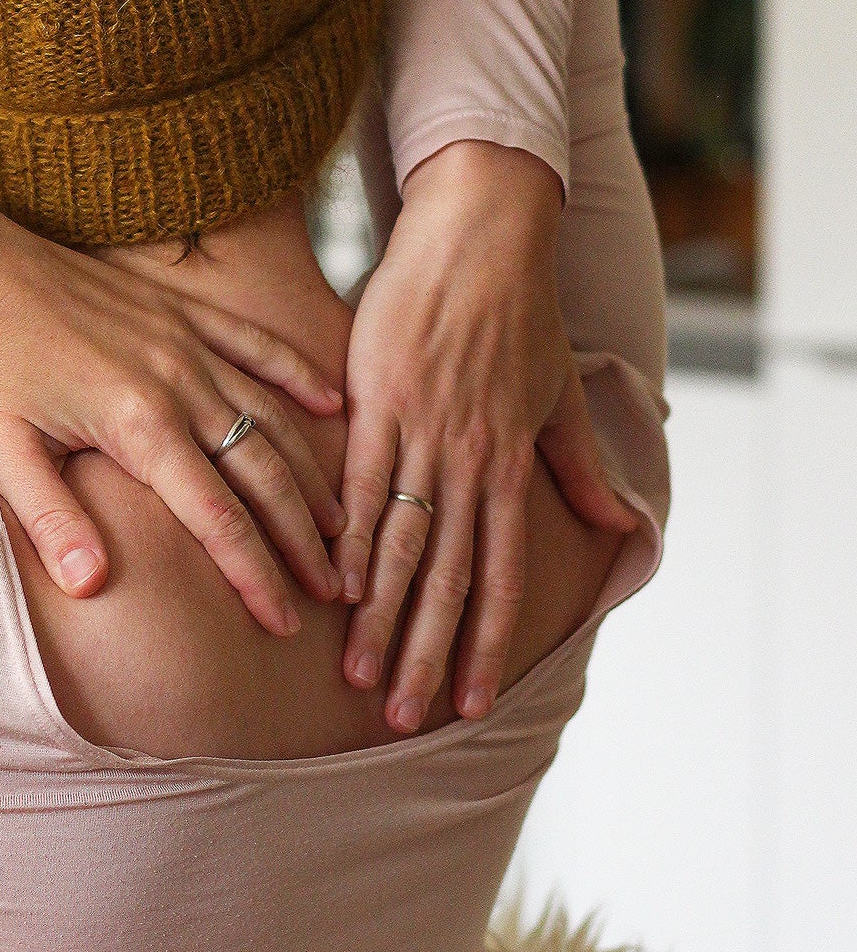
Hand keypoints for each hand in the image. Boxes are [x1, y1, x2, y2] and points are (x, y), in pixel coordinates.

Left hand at [0, 173, 345, 637]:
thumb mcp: (0, 448)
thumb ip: (53, 519)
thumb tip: (93, 589)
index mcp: (136, 421)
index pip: (217, 515)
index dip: (256, 575)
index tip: (286, 623)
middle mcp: (177, 377)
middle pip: (262, 468)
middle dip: (302, 535)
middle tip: (334, 588)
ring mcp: (184, 338)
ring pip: (271, 412)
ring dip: (311, 469)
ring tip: (340, 522)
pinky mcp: (178, 310)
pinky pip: (255, 343)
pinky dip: (297, 374)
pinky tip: (331, 402)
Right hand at [333, 140, 636, 730]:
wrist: (481, 234)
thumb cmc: (521, 309)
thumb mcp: (560, 392)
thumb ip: (579, 465)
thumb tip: (616, 523)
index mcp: (511, 463)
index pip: (501, 575)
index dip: (487, 643)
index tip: (470, 701)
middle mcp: (470, 459)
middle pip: (449, 576)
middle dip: (425, 652)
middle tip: (402, 717)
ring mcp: (422, 430)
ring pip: (402, 542)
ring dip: (380, 614)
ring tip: (357, 671)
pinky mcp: (378, 398)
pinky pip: (362, 482)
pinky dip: (351, 537)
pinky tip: (335, 583)